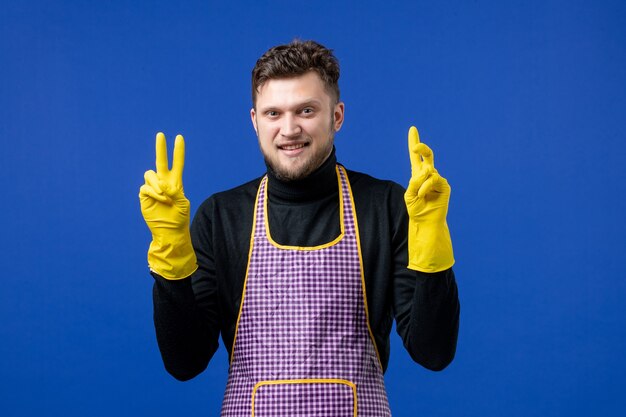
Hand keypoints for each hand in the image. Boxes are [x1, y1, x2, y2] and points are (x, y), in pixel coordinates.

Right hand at [139, 132, 196, 278]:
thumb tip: (162, 185)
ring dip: (157, 184)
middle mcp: (163, 183)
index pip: (177, 163)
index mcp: (176, 182)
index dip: (178, 151)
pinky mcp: (144, 196)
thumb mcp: (182, 204)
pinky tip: (160, 199)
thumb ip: (175, 192)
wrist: (169, 231)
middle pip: (160, 161)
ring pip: (150, 174)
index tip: (179, 138)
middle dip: (161, 148)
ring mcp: (153, 188)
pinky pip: (145, 187)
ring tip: (165, 197)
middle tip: (160, 134)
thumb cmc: (179, 218)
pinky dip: (153, 192)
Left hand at [404, 126, 453, 271]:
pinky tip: (425, 195)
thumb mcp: (409, 195)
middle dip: (421, 147)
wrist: (425, 222)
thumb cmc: (416, 209)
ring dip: (421, 183)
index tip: (412, 129)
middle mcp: (428, 174)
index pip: (415, 156)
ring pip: (428, 171)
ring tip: (420, 195)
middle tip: (416, 146)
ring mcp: (437, 179)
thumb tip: (426, 170)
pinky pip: (433, 179)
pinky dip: (426, 187)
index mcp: (417, 174)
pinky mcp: (444, 185)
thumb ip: (415, 181)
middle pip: (426, 155)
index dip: (414, 143)